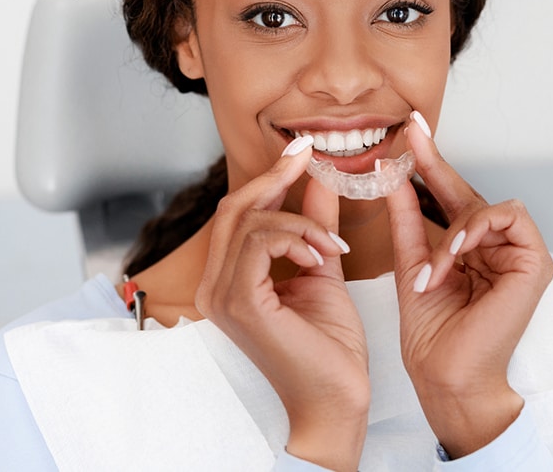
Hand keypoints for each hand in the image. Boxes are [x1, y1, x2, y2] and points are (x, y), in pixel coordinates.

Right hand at [196, 138, 368, 470]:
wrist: (336, 401)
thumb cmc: (329, 351)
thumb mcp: (323, 271)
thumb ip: (315, 227)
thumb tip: (320, 181)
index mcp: (230, 281)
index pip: (238, 215)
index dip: (269, 178)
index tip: (303, 151)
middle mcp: (216, 287)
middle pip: (234, 209)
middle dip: (276, 177)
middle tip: (311, 157)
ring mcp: (223, 296)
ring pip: (250, 221)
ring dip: (300, 220)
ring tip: (331, 246)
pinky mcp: (241, 304)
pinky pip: (260, 241)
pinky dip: (296, 237)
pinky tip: (322, 257)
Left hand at [386, 112, 552, 458]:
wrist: (445, 376)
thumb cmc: (432, 334)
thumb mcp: (412, 263)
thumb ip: (407, 217)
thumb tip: (393, 174)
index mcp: (471, 250)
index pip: (451, 197)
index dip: (431, 163)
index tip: (410, 130)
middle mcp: (498, 249)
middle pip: (470, 194)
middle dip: (437, 165)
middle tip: (411, 135)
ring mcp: (520, 255)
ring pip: (488, 206)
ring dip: (455, 230)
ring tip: (436, 267)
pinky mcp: (536, 263)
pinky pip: (508, 218)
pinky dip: (477, 231)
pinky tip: (457, 252)